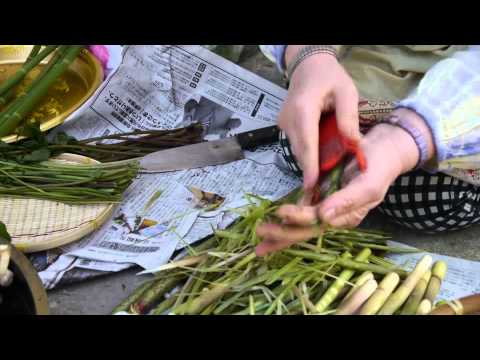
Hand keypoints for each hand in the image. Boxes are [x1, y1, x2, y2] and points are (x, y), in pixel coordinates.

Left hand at [256, 108, 434, 256]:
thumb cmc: (378, 166)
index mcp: (348, 216)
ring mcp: (328, 209)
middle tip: (260, 234)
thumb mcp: (368, 183)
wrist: (382, 151)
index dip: (299, 219)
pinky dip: (287, 221)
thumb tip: (324, 216)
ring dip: (281, 233)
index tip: (281, 212)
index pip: (318, 222)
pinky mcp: (322, 198)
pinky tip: (272, 226)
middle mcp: (336, 216)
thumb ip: (347, 201)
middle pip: (306, 229)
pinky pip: (302, 213)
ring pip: (302, 225)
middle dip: (283, 234)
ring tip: (260, 242)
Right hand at [279, 45, 361, 190]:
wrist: (308, 66)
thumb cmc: (330, 77)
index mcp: (303, 109)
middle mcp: (288, 119)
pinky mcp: (283, 125)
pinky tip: (318, 159)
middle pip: (300, 150)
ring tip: (322, 179)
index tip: (311, 186)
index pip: (307, 143)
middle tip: (321, 191)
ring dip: (309, 162)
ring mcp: (283, 123)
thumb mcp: (346, 92)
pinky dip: (307, 153)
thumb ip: (348, 117)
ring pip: (297, 149)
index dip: (309, 167)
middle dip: (311, 170)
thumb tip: (353, 144)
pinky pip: (296, 144)